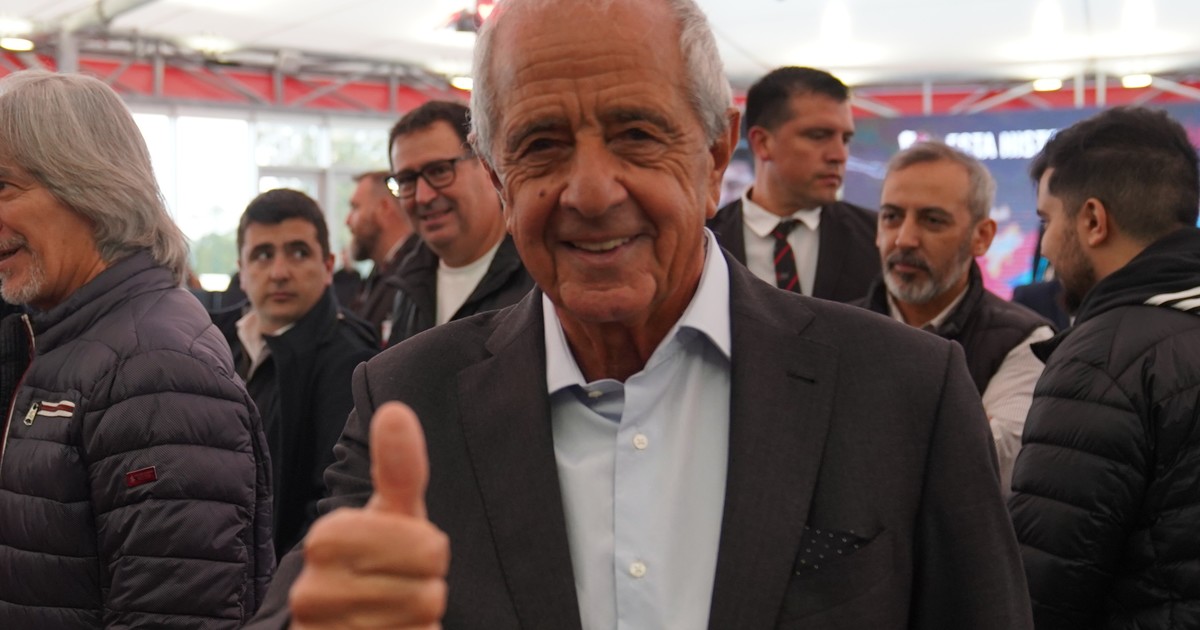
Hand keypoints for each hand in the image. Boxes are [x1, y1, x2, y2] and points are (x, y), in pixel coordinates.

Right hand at [290, 402, 449, 628]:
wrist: (338, 625)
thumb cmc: (375, 561)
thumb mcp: (391, 514)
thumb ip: (398, 467)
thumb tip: (396, 409)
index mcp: (328, 538)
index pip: (431, 550)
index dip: (430, 552)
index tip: (405, 551)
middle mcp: (313, 589)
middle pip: (429, 592)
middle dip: (425, 588)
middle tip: (399, 583)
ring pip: (420, 624)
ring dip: (417, 620)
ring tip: (390, 610)